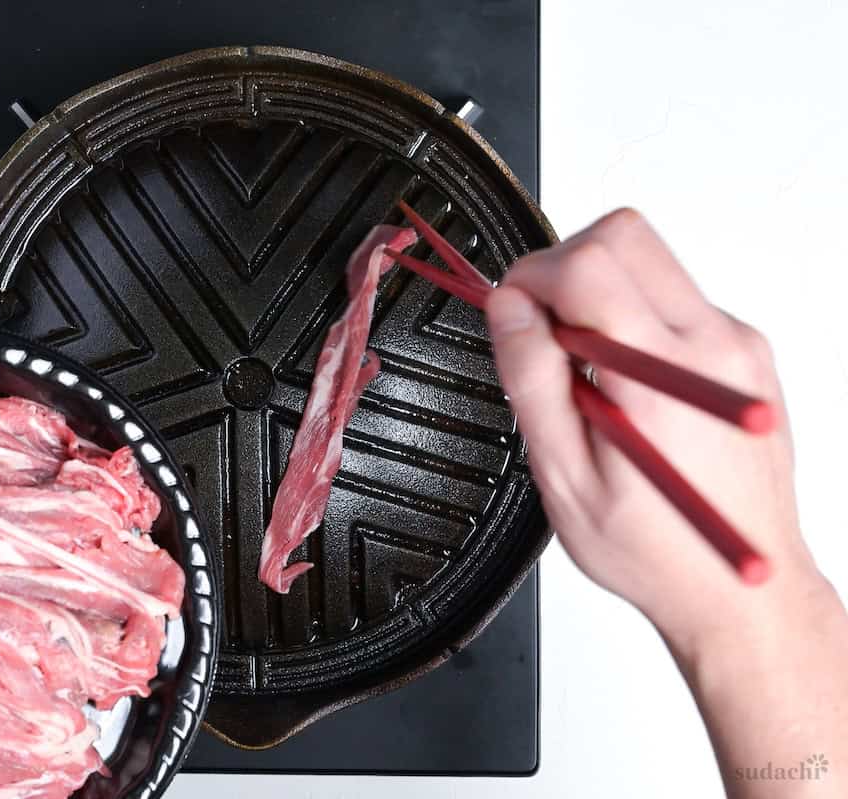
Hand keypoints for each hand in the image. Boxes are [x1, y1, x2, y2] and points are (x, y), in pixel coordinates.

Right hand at [485, 208, 818, 641]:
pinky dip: (631, 318)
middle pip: (625, 235)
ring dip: (598, 292)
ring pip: (650, 261)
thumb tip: (507, 310)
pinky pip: (674, 298)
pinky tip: (621, 383)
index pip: (587, 263)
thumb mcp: (566, 477)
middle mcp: (712, 346)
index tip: (511, 314)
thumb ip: (534, 381)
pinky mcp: (744, 352)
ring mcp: (736, 344)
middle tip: (541, 330)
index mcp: (661, 378)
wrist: (743, 590)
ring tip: (583, 371)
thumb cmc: (656, 551)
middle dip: (564, 265)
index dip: (530, 277)